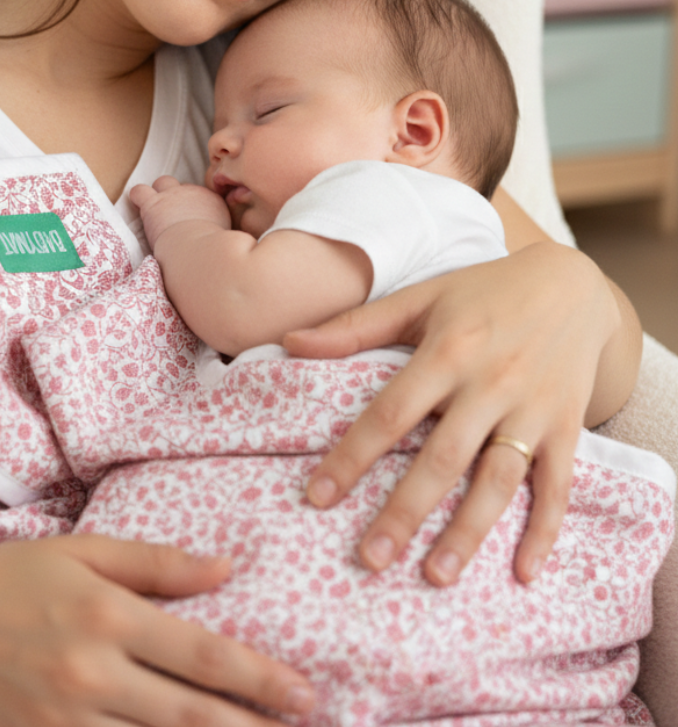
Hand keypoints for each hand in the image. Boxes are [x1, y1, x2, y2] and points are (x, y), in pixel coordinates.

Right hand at [0, 535, 312, 726]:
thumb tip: (226, 567)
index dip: (258, 677)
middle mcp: (92, 672)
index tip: (303, 693)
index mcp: (109, 615)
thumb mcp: (85, 551)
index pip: (202, 652)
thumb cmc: (13, 576)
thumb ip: (157, 562)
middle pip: (188, 714)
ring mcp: (63, 719)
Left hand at [130, 175, 230, 248]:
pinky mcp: (153, 204)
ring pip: (163, 181)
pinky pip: (139, 191)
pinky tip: (138, 206)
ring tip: (155, 209)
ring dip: (158, 193)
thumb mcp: (227, 238)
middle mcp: (194, 194)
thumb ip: (224, 232)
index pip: (203, 197)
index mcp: (213, 202)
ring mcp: (173, 195)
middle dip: (179, 197)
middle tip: (174, 216)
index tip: (194, 224)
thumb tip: (226, 239)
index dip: (196, 209)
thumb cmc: (213, 251)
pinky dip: (137, 197)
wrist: (198, 250)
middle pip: (184, 186)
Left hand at [284, 242, 620, 586]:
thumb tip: (289, 342)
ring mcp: (532, 409)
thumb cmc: (481, 291)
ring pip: (498, 479)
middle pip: (442, 458)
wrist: (571, 285)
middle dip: (405, 512)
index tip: (317, 498)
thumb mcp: (420, 298)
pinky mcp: (567, 427)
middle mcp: (490, 384)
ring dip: (468, 531)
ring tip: (435, 575)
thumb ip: (355, 326)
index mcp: (447, 351)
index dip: (352, 456)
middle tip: (370, 559)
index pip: (390, 413)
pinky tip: (523, 573)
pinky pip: (558, 486)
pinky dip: (545, 531)